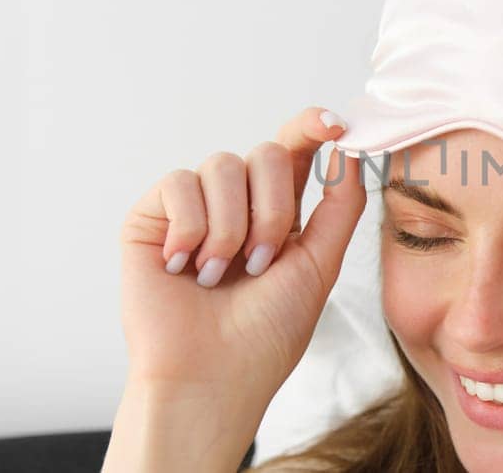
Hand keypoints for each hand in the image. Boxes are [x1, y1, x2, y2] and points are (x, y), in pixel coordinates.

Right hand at [104, 107, 365, 471]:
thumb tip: (351, 152)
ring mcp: (193, 208)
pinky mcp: (151, 218)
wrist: (211, 377)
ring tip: (220, 275)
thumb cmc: (265, 336)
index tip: (335, 125)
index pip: (296, 152)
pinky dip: (190, 227)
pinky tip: (184, 265)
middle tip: (260, 264)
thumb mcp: (318, 267)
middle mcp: (236, 204)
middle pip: (267, 153)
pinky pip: (179, 182)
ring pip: (223, 164)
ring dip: (231, 227)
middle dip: (271, 209)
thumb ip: (340, 208)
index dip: (312, 127)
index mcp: (277, 213)